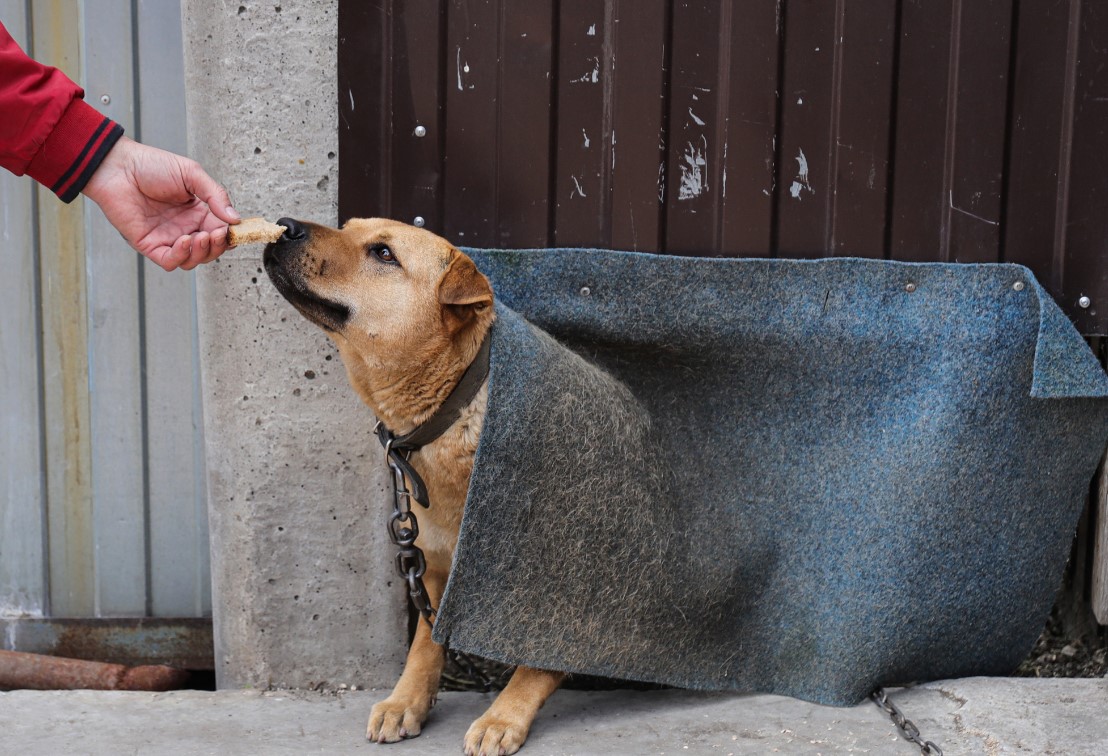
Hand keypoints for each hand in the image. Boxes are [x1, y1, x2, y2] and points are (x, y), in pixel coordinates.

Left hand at [82, 136, 239, 270]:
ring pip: (192, 260)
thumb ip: (216, 195)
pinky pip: (170, 261)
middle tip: (218, 234)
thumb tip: (235, 218)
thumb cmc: (150, 165)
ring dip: (202, 253)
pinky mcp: (149, 244)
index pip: (220, 231)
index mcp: (196, 212)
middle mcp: (183, 227)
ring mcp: (166, 237)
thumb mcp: (191, 174)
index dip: (229, 234)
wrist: (117, 166)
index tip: (235, 230)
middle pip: (209, 250)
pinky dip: (181, 256)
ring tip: (201, 237)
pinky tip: (184, 240)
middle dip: (217, 246)